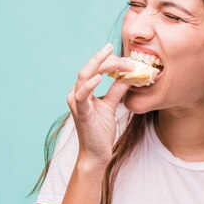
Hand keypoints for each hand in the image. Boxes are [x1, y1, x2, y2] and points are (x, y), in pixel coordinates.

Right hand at [66, 43, 134, 168]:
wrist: (97, 153)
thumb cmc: (101, 131)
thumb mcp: (111, 106)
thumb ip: (116, 91)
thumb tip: (127, 77)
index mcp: (83, 92)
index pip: (94, 70)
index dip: (109, 61)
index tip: (126, 58)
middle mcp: (76, 94)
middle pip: (88, 69)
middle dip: (104, 58)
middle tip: (117, 49)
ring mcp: (76, 103)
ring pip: (84, 76)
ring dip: (101, 66)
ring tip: (117, 61)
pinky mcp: (81, 113)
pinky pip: (81, 96)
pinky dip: (89, 85)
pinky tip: (100, 77)